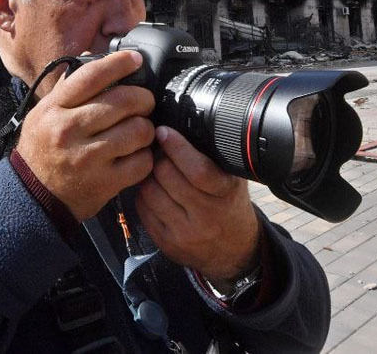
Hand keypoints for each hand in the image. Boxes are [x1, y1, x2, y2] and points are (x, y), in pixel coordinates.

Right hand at [15, 50, 155, 220]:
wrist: (32, 196)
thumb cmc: (42, 150)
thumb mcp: (43, 114)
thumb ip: (68, 88)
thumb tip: (93, 58)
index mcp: (54, 109)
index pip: (91, 76)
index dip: (119, 63)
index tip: (136, 60)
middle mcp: (69, 130)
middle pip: (123, 101)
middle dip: (143, 99)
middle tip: (144, 103)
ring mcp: (87, 158)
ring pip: (137, 130)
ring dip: (146, 128)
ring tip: (140, 131)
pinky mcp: (104, 182)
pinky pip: (141, 162)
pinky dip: (145, 157)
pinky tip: (136, 155)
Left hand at [136, 126, 260, 280]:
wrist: (234, 251)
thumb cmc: (230, 206)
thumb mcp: (233, 179)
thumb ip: (215, 157)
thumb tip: (183, 126)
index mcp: (225, 194)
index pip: (197, 169)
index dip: (176, 147)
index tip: (164, 132)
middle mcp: (206, 216)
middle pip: (167, 177)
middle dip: (159, 157)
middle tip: (157, 149)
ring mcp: (185, 233)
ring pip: (150, 191)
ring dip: (148, 175)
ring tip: (155, 169)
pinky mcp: (167, 244)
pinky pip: (143, 210)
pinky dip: (144, 194)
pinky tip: (153, 189)